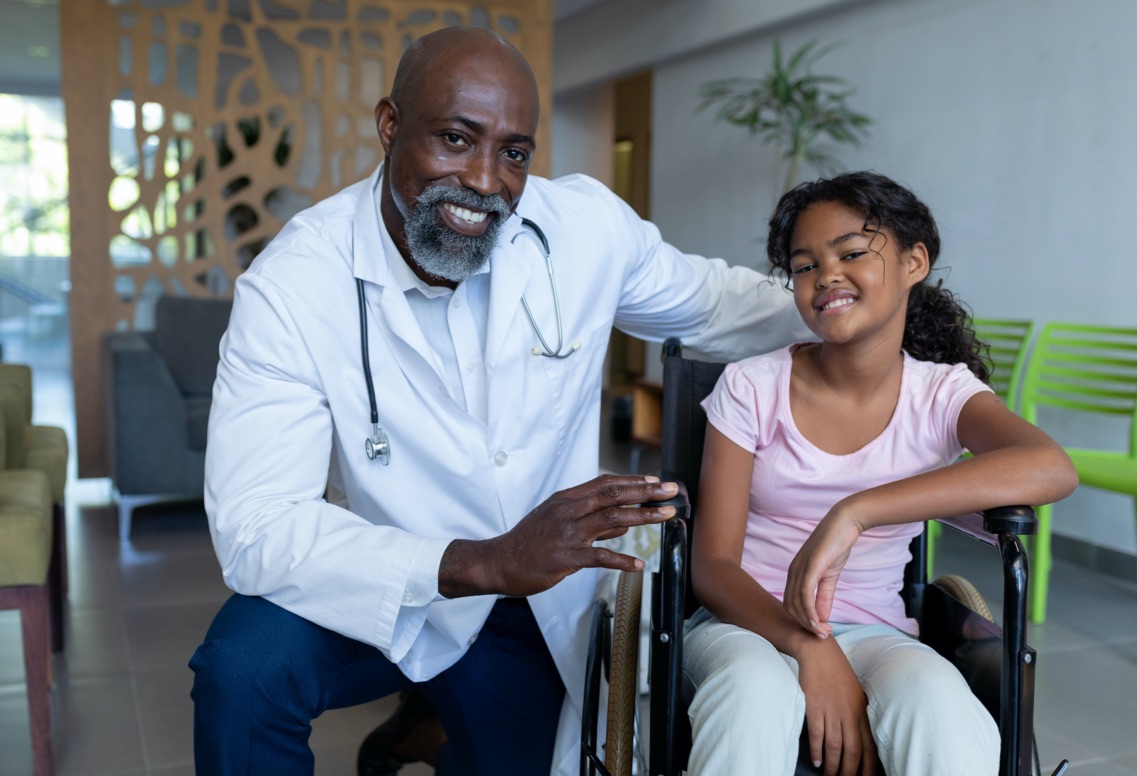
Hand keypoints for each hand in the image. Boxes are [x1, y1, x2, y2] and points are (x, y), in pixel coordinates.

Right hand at [439, 474, 677, 597]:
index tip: (656, 481)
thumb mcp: (556, 520)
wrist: (499, 561)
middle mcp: (570, 511)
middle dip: (647, 492)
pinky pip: (600, 557)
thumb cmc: (528, 542)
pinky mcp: (567, 557)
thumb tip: (623, 523)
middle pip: (614, 495)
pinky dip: (622, 561)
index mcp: (567, 500)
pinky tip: (639, 565)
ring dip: (643, 516)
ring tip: (666, 516)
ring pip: (613, 519)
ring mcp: (568, 533)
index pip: (605, 484)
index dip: (633, 481)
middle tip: (672, 490)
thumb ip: (590, 520)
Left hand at [784, 508, 863, 637]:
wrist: (844, 524)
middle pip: (790, 607)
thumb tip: (822, 618)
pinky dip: (809, 611)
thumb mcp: (829, 576)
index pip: (791, 604)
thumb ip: (824, 597)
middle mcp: (793, 572)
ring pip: (796, 603)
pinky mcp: (809, 566)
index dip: (803, 620)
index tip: (820, 631)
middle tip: (823, 635)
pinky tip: (817, 621)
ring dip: (809, 622)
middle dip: (805, 625)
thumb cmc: (836, 547)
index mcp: (795, 574)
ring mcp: (799, 569)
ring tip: (823, 632)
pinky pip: (804, 594)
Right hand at [797, 639, 876, 775]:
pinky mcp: (814, 706)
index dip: (868, 766)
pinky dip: (817, 750)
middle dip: (849, 771)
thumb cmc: (837, 673)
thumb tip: (861, 737)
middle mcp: (849, 713)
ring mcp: (832, 710)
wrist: (819, 652)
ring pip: (835, 746)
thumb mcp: (856, 694)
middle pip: (853, 751)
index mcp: (861, 712)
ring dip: (833, 765)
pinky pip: (817, 734)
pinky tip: (817, 761)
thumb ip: (859, 715)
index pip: (869, 746)